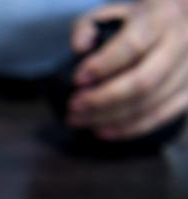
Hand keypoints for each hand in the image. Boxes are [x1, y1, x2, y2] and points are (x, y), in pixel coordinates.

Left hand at [68, 0, 187, 139]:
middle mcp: (180, 43)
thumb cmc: (134, 22)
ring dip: (109, 117)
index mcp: (159, 19)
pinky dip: (129, 128)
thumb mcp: (109, 14)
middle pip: (142, 82)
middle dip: (102, 99)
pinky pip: (161, 116)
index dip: (102, 66)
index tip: (77, 79)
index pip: (132, 46)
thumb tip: (79, 47)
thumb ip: (87, 28)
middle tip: (74, 106)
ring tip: (80, 119)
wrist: (173, 23)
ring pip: (150, 103)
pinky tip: (102, 130)